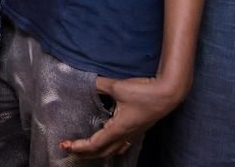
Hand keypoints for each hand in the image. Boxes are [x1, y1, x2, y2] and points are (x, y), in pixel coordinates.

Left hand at [60, 75, 182, 159]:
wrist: (169, 93)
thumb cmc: (144, 92)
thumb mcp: (117, 86)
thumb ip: (99, 85)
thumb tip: (86, 82)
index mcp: (117, 129)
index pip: (94, 144)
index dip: (78, 146)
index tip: (65, 144)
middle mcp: (125, 135)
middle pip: (101, 152)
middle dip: (84, 153)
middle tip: (69, 149)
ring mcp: (133, 134)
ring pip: (112, 151)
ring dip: (97, 152)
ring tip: (84, 149)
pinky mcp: (138, 129)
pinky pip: (122, 145)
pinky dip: (111, 148)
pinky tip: (109, 143)